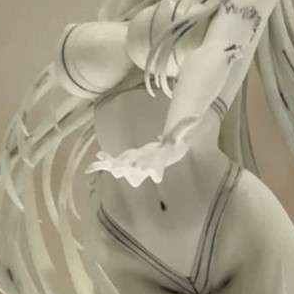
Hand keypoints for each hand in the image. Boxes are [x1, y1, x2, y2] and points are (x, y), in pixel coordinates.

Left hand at [87, 116, 201, 187]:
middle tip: (120, 168)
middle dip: (128, 172)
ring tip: (103, 161)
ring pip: (120, 172)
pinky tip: (95, 161)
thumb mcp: (178, 135)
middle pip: (135, 175)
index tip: (156, 177)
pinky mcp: (121, 163)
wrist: (159, 157)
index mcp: (156, 163)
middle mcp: (142, 170)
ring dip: (113, 167)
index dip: (155, 173)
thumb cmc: (169, 147)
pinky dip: (101, 164)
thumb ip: (187, 126)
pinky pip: (109, 165)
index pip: (157, 170)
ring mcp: (130, 168)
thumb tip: (198, 116)